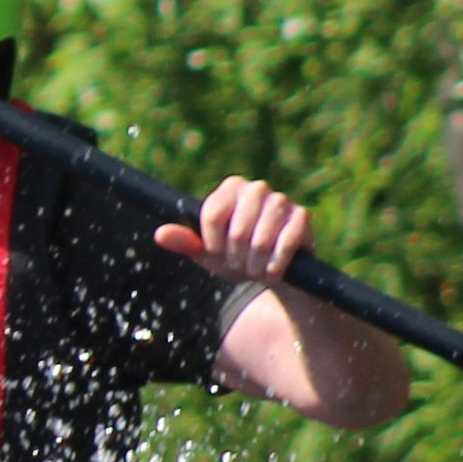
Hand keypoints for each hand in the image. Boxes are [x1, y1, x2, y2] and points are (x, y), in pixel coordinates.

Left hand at [158, 177, 315, 284]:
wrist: (276, 272)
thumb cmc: (238, 258)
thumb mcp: (208, 254)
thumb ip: (185, 242)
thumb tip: (160, 234)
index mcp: (230, 189)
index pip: (212, 217)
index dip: (213, 245)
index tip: (219, 253)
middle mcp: (256, 188)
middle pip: (236, 231)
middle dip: (237, 258)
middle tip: (242, 263)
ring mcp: (282, 201)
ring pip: (260, 241)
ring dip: (256, 265)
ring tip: (257, 266)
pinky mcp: (302, 217)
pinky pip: (284, 245)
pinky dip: (276, 265)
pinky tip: (275, 269)